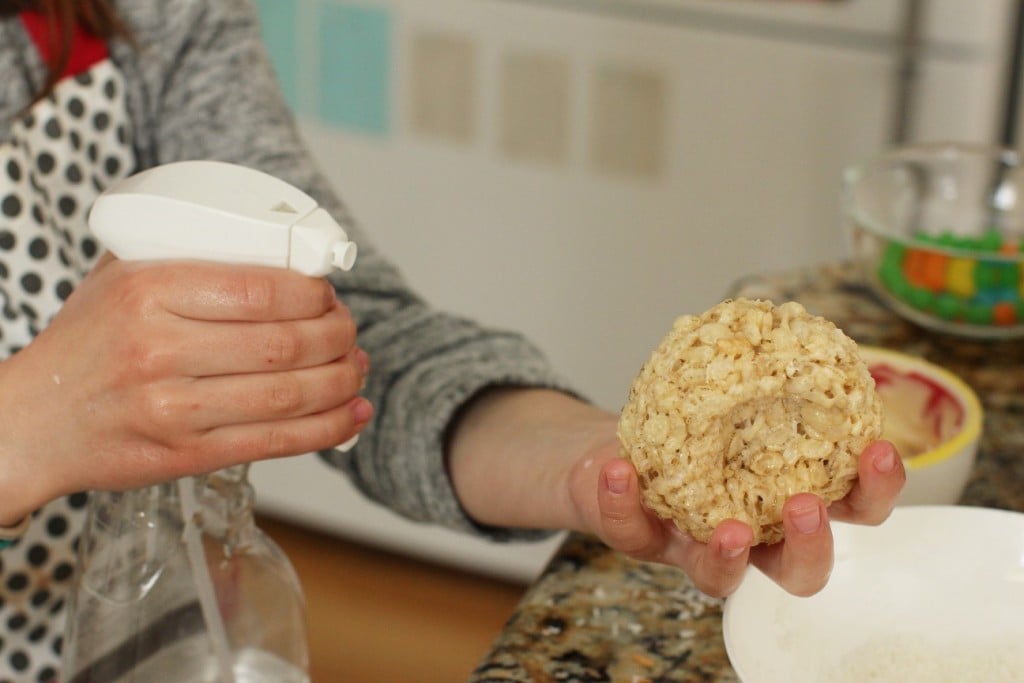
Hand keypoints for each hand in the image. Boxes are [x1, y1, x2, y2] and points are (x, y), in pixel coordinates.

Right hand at [0, 256, 370, 523]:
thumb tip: (273, 250)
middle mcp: (161, 349)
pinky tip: (352, 415)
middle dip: (338, 337)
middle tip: (349, 332)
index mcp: (148, 291)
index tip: (329, 296)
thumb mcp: (118, 278)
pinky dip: (326, 429)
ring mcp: (174, 408)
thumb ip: (185, 255)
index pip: (261, 290)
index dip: (315, 295)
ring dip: (341, 382)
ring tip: (357, 369)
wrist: (32, 423)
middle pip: (284, 344)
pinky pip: (275, 442)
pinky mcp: (186, 455)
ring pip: (288, 394)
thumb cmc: (83, 346)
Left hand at [446, 388, 902, 598]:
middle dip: (813, 547)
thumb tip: (789, 330)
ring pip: (721, 579)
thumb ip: (763, 376)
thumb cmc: (692, 427)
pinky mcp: (640, 540)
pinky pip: (630, 531)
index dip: (875, 490)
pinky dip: (623, 501)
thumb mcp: (733, 398)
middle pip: (800, 571)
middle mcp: (753, 538)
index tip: (880, 451)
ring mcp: (694, 548)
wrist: (621, 449)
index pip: (851, 509)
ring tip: (727, 528)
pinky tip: (620, 471)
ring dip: (728, 557)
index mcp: (791, 501)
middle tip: (805, 506)